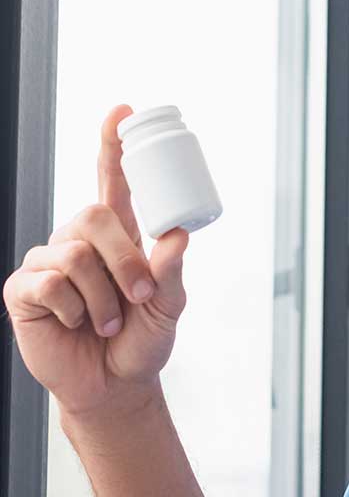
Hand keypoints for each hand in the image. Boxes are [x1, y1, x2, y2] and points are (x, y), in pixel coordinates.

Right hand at [3, 104, 190, 417]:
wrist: (115, 385)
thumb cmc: (143, 339)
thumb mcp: (169, 306)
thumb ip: (172, 271)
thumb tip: (177, 235)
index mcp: (117, 235)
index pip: (112, 179)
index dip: (113, 145)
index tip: (122, 111)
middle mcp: (79, 240)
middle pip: (92, 214)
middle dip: (123, 257)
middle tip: (140, 295)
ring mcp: (48, 263)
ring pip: (74, 254)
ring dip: (102, 296)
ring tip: (110, 322)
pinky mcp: (24, 291)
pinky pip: (49, 283)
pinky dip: (73, 309)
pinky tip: (75, 324)